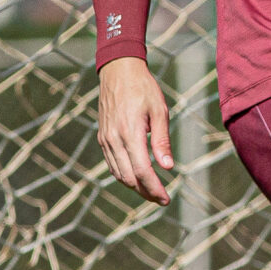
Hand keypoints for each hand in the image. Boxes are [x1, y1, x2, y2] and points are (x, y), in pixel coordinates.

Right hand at [98, 57, 173, 204]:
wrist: (118, 71)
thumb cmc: (143, 88)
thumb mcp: (159, 111)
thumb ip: (162, 141)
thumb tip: (167, 167)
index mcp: (130, 133)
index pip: (142, 171)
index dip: (154, 188)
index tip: (166, 198)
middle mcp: (114, 139)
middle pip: (129, 178)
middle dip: (146, 192)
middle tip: (162, 198)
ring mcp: (106, 139)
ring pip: (119, 174)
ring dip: (135, 186)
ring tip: (152, 191)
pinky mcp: (102, 138)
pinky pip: (112, 164)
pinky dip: (124, 175)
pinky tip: (137, 177)